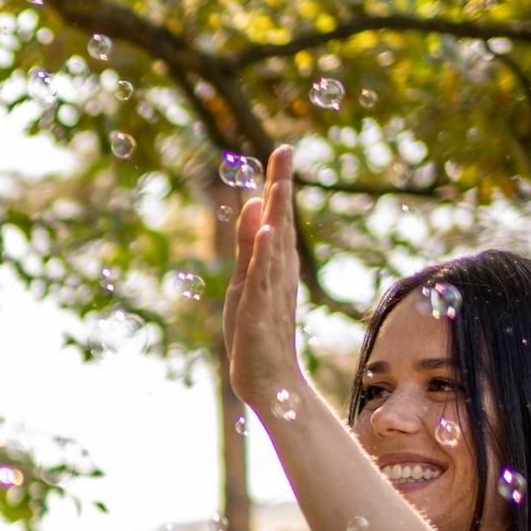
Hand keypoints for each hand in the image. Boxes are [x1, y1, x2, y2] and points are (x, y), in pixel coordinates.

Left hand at [222, 144, 305, 412]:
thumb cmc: (255, 333)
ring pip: (274, 247)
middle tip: (284, 149)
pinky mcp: (259, 313)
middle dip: (281, 187)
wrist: (267, 381)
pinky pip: (262, 281)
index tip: (282, 149)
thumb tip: (254, 203)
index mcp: (274, 266)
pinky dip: (264, 256)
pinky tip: (268, 234)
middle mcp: (277, 274)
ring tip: (277, 183)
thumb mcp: (246, 281)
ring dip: (276, 215)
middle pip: (280, 224)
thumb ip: (249, 246)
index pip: (276, 218)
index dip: (279, 184)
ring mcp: (270, 293)